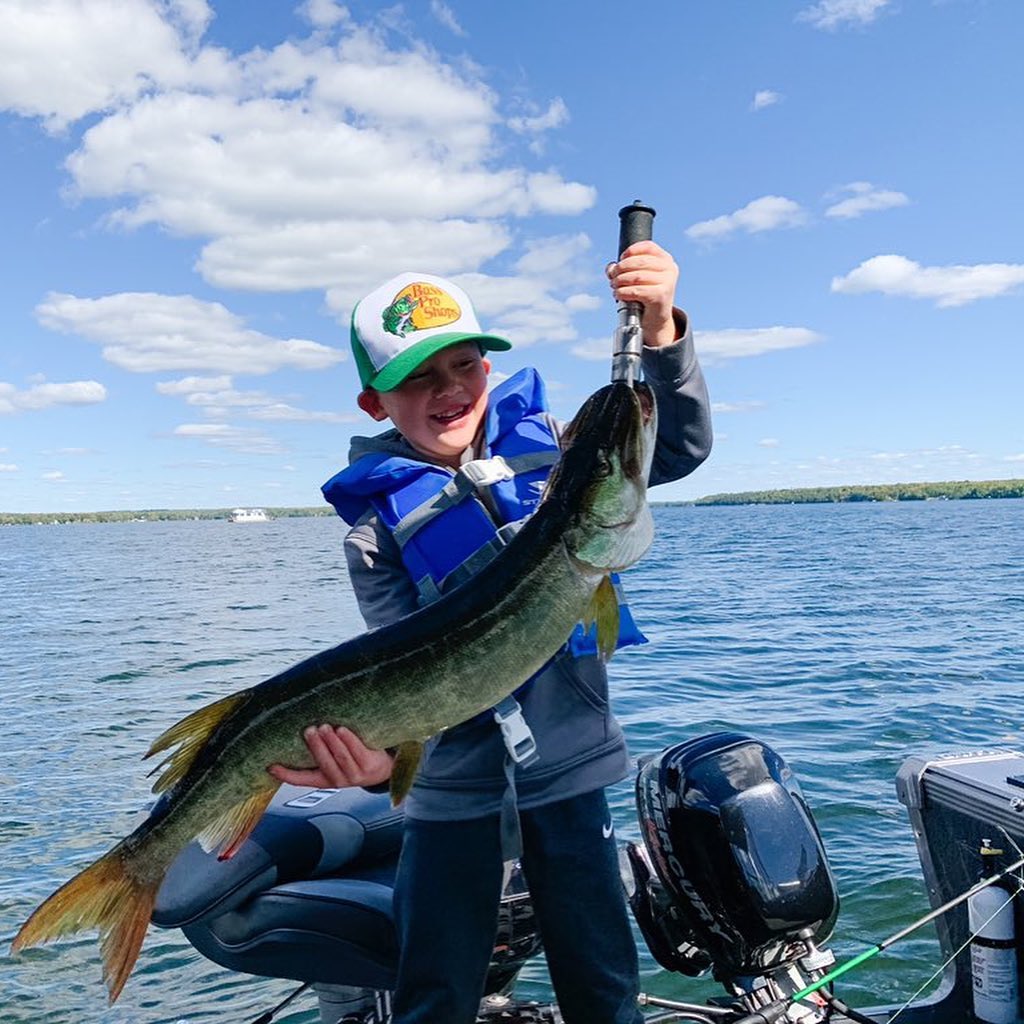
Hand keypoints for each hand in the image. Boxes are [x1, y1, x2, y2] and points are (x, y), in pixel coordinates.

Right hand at [268, 725, 393, 788]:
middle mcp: (338, 780)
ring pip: (340, 757)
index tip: (271, 765)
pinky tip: (342, 730)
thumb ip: (319, 752)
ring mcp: (354, 775)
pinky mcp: (370, 766)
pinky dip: (349, 739)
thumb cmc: (353, 759)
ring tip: (324, 727)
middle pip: (323, 764)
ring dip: (331, 741)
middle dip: (315, 746)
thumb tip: (300, 728)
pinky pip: (358, 751)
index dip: (285, 774)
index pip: (301, 780)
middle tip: (309, 730)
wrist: (383, 768)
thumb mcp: (333, 761)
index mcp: (324, 780)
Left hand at [606, 240, 679, 347]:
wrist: (656, 319)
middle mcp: (669, 268)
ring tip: (614, 286)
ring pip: (637, 276)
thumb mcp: (636, 279)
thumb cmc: (645, 296)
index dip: (631, 251)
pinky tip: (618, 294)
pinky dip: (623, 292)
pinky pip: (637, 291)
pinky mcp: (661, 295)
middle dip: (621, 268)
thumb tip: (610, 268)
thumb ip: (622, 269)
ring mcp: (667, 282)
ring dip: (620, 281)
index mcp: (665, 260)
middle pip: (640, 261)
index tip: (621, 259)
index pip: (648, 247)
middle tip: (613, 277)